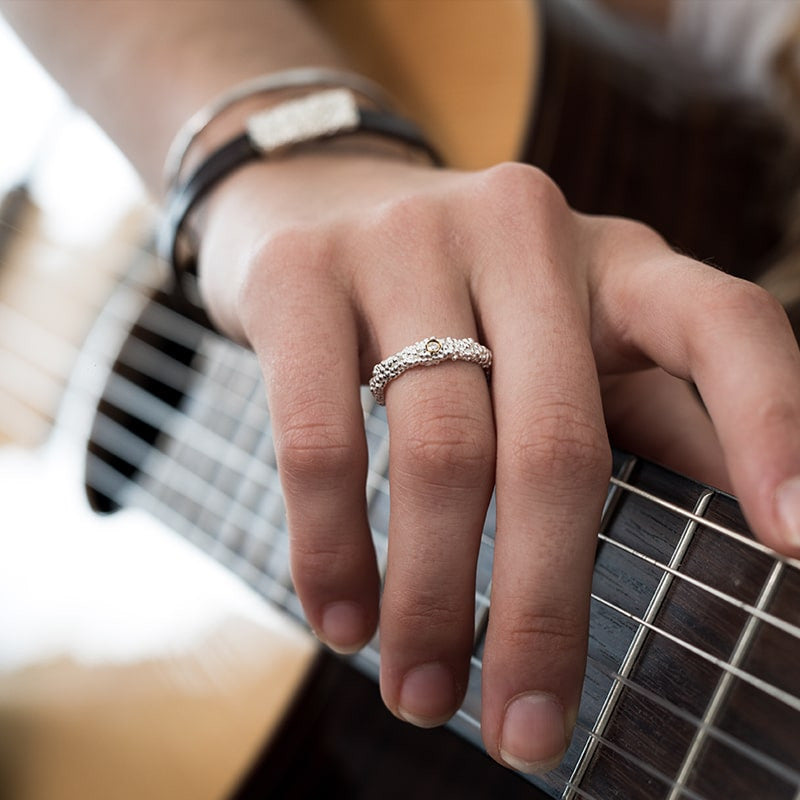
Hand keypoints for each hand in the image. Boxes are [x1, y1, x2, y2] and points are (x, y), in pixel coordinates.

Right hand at [197, 150, 799, 772]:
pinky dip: (333, 546)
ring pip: (437, 452)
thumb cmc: (459, 292)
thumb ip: (643, 411)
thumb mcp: (561, 333)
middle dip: (542, 608)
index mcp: (612, 257)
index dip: (773, 427)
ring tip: (421, 691)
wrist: (316, 199)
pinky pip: (320, 437)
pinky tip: (340, 618)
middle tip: (526, 728)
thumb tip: (746, 520)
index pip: (722, 325)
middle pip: (557, 443)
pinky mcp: (301, 273)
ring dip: (429, 598)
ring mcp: (405, 239)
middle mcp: (521, 230)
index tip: (796, 551)